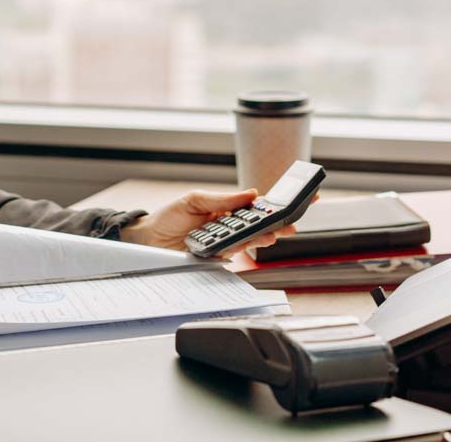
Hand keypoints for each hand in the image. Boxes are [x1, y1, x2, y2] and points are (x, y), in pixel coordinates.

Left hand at [118, 189, 297, 256]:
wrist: (149, 239)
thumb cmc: (169, 217)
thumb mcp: (194, 200)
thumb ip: (222, 199)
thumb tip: (250, 194)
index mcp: (227, 209)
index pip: (257, 206)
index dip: (279, 202)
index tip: (301, 196)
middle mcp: (230, 227)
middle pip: (261, 225)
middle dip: (280, 222)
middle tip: (293, 220)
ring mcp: (226, 243)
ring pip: (253, 240)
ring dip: (266, 236)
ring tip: (277, 231)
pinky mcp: (218, 257)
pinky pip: (236, 252)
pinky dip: (246, 246)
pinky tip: (255, 241)